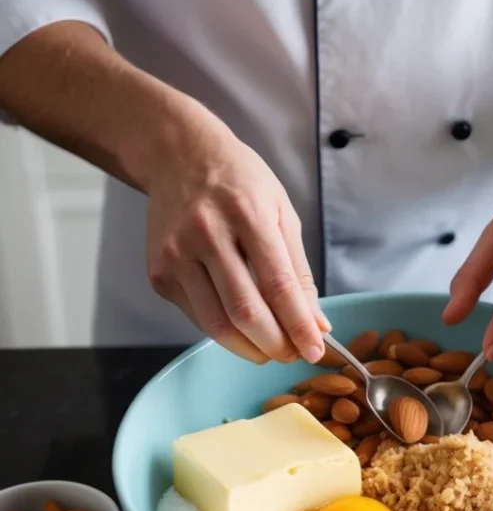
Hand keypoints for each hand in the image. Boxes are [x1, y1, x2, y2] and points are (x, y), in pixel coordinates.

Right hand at [145, 109, 327, 363]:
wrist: (177, 155)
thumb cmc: (239, 182)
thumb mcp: (281, 212)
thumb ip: (298, 270)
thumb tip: (316, 322)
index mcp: (246, 213)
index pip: (278, 285)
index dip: (299, 325)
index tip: (315, 350)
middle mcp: (206, 234)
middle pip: (245, 311)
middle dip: (276, 345)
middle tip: (293, 354)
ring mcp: (176, 255)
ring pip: (218, 324)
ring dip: (250, 348)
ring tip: (271, 350)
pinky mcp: (159, 273)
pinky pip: (197, 317)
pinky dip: (225, 332)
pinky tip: (242, 327)